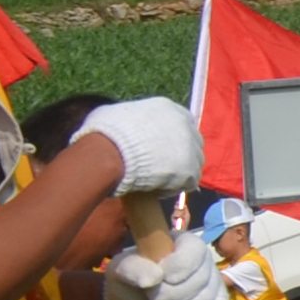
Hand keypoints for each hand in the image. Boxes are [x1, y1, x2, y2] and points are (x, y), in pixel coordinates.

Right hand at [74, 99, 203, 196]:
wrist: (108, 152)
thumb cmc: (105, 132)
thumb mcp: (115, 114)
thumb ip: (128, 117)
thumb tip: (121, 123)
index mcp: (169, 109)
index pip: (182, 123)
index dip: (173, 137)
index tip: (162, 148)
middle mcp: (185, 125)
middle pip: (192, 142)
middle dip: (180, 154)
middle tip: (162, 166)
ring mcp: (189, 147)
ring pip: (194, 162)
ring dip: (179, 171)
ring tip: (158, 180)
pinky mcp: (188, 169)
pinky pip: (189, 181)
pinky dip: (175, 187)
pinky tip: (158, 190)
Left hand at [115, 240, 231, 299]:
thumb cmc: (128, 281)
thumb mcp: (121, 271)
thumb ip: (134, 269)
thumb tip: (154, 278)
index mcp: (182, 243)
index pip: (194, 251)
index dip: (178, 268)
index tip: (155, 282)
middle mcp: (203, 259)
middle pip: (201, 280)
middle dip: (172, 298)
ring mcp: (212, 281)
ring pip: (208, 299)